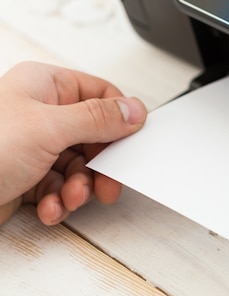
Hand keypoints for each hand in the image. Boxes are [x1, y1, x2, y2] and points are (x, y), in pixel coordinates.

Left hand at [0, 61, 146, 225]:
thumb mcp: (48, 128)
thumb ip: (98, 118)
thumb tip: (134, 110)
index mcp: (45, 86)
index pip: (100, 94)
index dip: (119, 119)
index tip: (132, 142)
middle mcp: (40, 114)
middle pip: (94, 136)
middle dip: (99, 166)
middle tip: (107, 184)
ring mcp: (33, 146)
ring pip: (79, 166)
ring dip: (79, 189)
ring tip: (68, 198)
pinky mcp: (27, 176)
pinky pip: (59, 187)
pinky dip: (59, 202)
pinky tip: (49, 208)